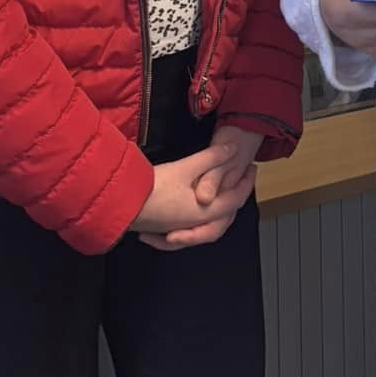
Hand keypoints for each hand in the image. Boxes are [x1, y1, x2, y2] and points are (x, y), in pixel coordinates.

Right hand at [139, 123, 262, 251]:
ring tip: (221, 193)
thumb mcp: (187, 167)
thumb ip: (211, 158)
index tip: (252, 167)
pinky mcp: (167, 226)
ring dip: (218, 210)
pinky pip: (191, 227)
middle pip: (224, 216)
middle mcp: (196, 224)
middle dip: (235, 197)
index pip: (235, 199)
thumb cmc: (156, 187)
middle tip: (241, 179)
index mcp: (206, 212)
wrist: (123, 204)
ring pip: (208, 223)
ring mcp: (180, 227)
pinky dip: (198, 217)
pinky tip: (193, 204)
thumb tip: (233, 149)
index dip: (246, 182)